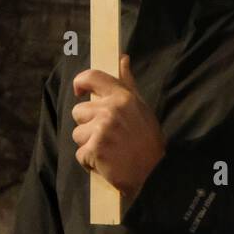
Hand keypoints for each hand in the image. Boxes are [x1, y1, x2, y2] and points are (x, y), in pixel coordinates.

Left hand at [71, 54, 165, 204]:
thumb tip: (123, 58)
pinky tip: (106, 163)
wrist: (155, 175)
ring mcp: (101, 129)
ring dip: (89, 144)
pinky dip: (90, 162)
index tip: (79, 91)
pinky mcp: (95, 149)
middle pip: (79, 111)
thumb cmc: (148, 141)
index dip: (80, 82)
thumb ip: (128, 83)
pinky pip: (80, 154)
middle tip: (107, 136)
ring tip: (109, 150)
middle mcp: (110, 110)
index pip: (92, 77)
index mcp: (122, 97)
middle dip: (88, 124)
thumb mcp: (141, 108)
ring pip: (78, 134)